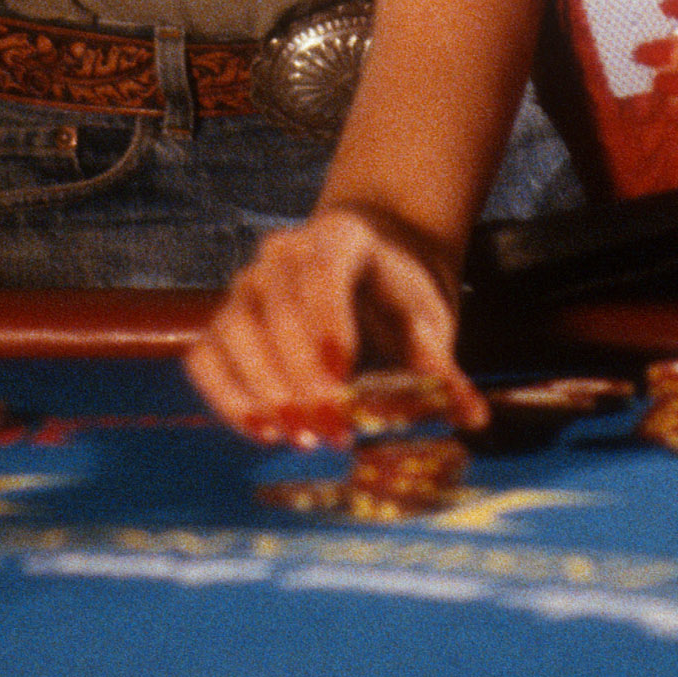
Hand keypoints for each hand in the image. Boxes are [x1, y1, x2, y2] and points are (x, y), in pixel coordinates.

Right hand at [186, 207, 484, 443]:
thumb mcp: (425, 320)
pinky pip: (206, 357)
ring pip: (233, 331)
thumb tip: (471, 415)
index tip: (341, 378)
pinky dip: (227, 397)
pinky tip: (264, 432)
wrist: (367, 268)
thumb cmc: (397, 296)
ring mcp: (247, 285)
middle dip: (303, 379)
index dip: (328, 323)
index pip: (324, 271)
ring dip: (263, 391)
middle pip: (277, 310)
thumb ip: (440, 367)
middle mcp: (282, 254)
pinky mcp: (225, 322)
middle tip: (335, 432)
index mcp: (341, 238)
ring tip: (300, 438)